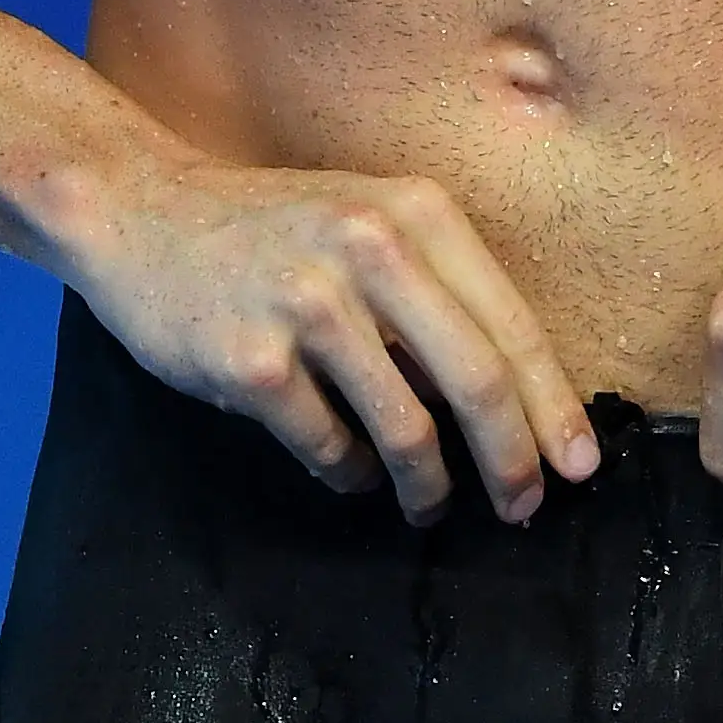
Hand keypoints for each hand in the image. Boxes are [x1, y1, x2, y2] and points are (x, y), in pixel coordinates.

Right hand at [70, 152, 599, 523]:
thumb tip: (519, 400)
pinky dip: (346, 474)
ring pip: (405, 427)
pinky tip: (345, 471)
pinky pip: (327, 447)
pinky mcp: (251, 359)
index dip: (553, 407)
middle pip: (476, 380)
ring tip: (427, 502)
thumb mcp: (368, 225)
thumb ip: (437, 292)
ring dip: (426, 484)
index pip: (511, 326)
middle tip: (522, 510)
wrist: (143, 214)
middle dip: (511, 461)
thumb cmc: (276, 231)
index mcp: (416, 212)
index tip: (579, 467)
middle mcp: (369, 247)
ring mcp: (307, 302)